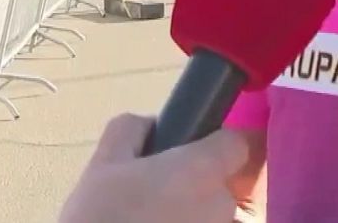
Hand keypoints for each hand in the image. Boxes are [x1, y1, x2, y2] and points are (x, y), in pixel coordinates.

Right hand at [58, 113, 251, 222]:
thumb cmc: (101, 214)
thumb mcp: (103, 163)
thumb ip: (130, 130)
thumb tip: (150, 124)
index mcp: (201, 170)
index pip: (235, 144)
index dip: (215, 145)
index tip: (191, 153)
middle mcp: (222, 204)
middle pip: (223, 185)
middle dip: (198, 186)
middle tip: (159, 193)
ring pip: (214, 216)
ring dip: (194, 214)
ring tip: (156, 218)